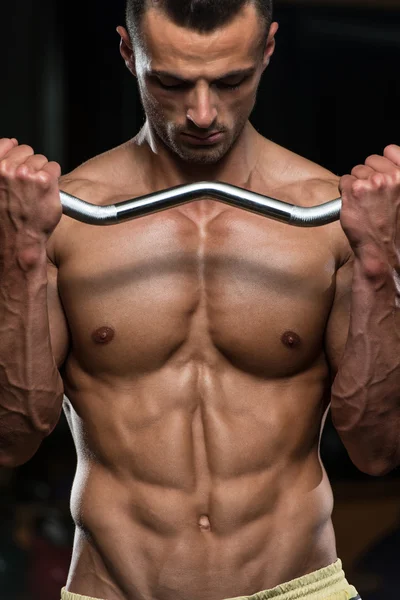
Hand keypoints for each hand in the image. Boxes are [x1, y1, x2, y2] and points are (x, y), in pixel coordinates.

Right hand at [0, 139, 61, 263]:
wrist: (18, 240)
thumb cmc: (6, 220)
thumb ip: (1, 168)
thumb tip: (11, 142)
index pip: (6, 143)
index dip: (14, 152)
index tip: (18, 162)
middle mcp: (7, 169)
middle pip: (26, 151)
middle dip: (29, 165)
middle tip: (28, 186)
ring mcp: (26, 174)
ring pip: (41, 160)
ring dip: (42, 173)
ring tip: (35, 192)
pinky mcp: (45, 180)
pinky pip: (54, 168)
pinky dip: (53, 178)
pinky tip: (46, 192)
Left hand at [339, 145, 399, 272]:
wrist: (383, 251)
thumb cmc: (394, 230)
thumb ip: (397, 181)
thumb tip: (389, 168)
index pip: (392, 150)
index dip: (383, 161)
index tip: (380, 171)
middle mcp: (393, 177)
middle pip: (371, 160)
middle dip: (368, 175)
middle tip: (371, 196)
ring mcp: (373, 182)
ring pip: (356, 171)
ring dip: (356, 185)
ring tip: (364, 203)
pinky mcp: (354, 190)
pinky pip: (344, 181)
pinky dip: (345, 192)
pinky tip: (354, 205)